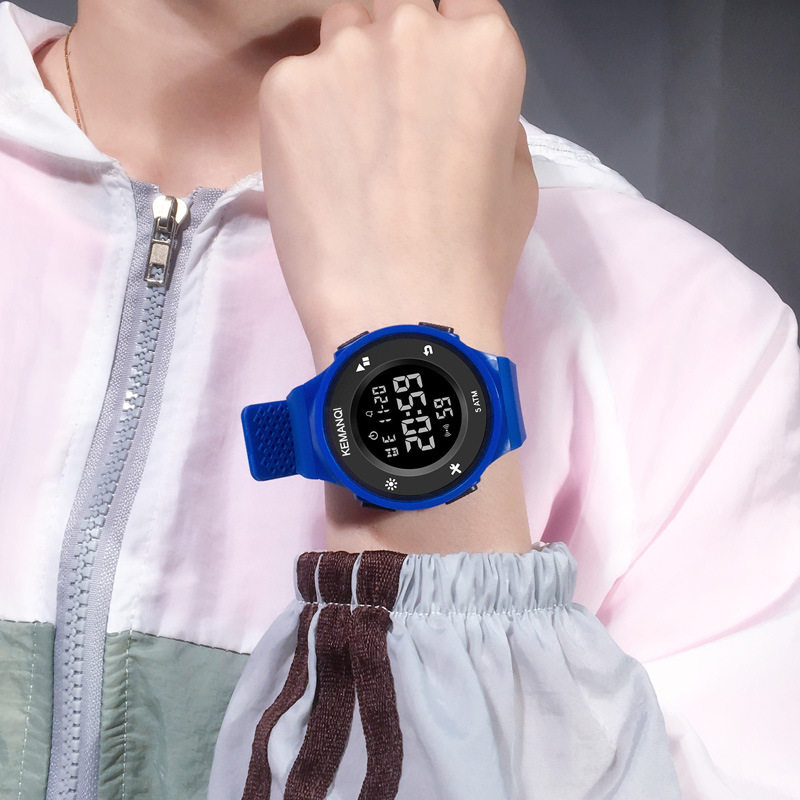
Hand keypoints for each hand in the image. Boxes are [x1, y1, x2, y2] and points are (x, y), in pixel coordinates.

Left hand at [257, 0, 538, 369]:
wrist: (398, 314)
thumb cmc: (472, 261)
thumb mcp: (518, 182)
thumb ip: (493, 118)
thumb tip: (462, 104)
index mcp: (484, 48)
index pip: (457, 2)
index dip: (441, 42)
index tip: (427, 83)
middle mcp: (414, 29)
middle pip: (393, 8)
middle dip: (390, 50)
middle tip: (382, 121)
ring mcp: (343, 54)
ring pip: (338, 36)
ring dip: (343, 77)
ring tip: (344, 152)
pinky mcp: (284, 89)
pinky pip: (294, 84)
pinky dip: (301, 119)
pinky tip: (314, 175)